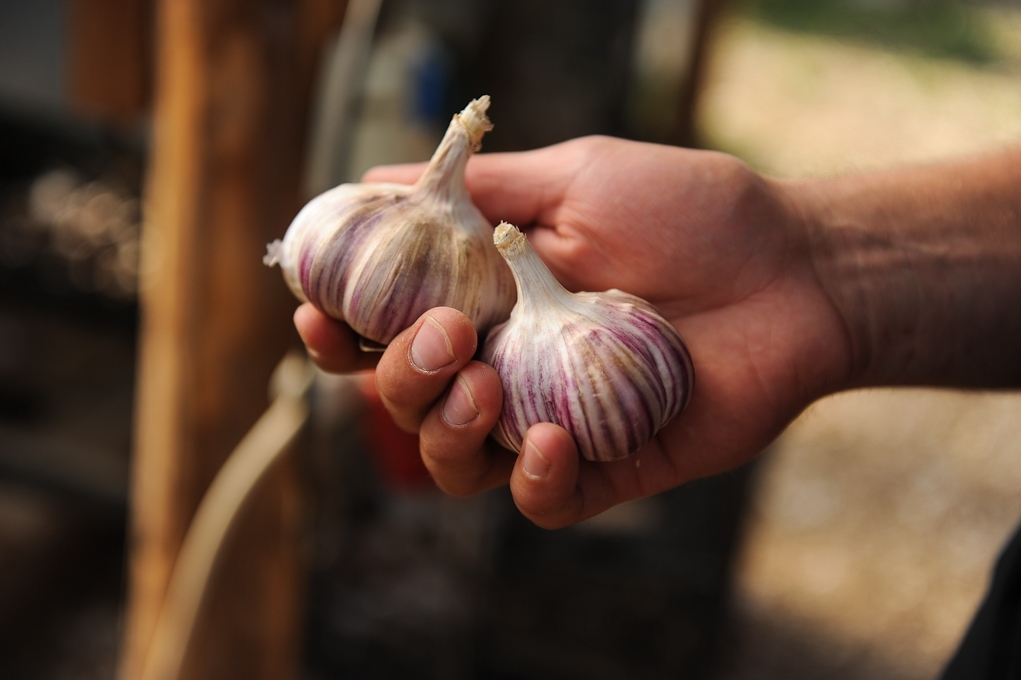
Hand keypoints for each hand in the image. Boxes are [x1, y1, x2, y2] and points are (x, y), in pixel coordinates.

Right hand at [295, 136, 851, 527]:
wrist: (796, 268)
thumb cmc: (693, 212)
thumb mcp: (579, 177)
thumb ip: (484, 189)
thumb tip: (379, 180)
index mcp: (487, 299)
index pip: (388, 328)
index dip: (340, 329)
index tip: (316, 307)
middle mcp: (506, 364)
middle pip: (406, 399)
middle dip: (399, 376)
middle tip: (448, 334)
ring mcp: (550, 419)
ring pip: (454, 463)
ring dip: (444, 432)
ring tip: (484, 385)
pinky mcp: (607, 465)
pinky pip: (543, 502)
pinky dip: (530, 480)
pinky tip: (546, 439)